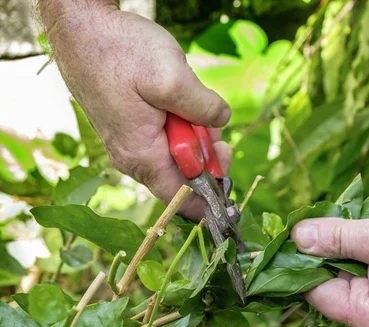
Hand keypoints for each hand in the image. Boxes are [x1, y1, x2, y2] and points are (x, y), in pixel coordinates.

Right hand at [40, 2, 230, 219]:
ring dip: (194, 136)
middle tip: (215, 131)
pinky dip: (180, 125)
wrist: (82, 28)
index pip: (180, 198)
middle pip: (182, 175)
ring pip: (175, 154)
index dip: (209, 197)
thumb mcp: (172, 78)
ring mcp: (129, 142)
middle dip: (206, 156)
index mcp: (142, 155)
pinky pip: (164, 139)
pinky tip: (179, 102)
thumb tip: (222, 122)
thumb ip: (203, 108)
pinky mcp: (129, 127)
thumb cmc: (120, 51)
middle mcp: (132, 157)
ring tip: (193, 104)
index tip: (228, 180)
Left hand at [291, 203, 368, 326]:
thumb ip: (338, 238)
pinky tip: (361, 219)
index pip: (316, 292)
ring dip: (342, 239)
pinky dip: (359, 239)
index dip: (300, 262)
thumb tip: (296, 238)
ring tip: (342, 214)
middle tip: (315, 215)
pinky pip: (365, 259)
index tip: (290, 231)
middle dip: (322, 247)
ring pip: (346, 265)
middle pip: (328, 279)